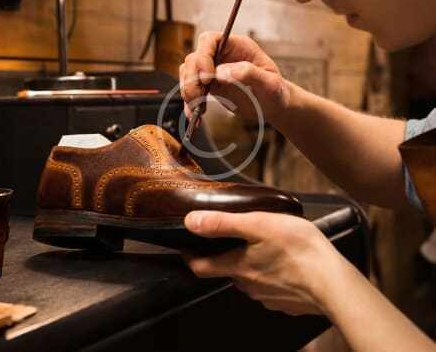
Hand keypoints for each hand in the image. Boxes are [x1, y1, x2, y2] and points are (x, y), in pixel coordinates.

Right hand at [179, 32, 288, 123]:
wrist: (273, 106)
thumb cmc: (275, 91)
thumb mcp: (269, 83)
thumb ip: (249, 73)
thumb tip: (222, 72)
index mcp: (236, 46)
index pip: (209, 40)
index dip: (203, 56)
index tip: (206, 77)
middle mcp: (221, 55)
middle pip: (194, 58)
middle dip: (192, 78)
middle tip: (198, 97)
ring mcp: (213, 70)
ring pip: (188, 74)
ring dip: (188, 91)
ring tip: (197, 109)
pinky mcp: (209, 86)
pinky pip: (192, 91)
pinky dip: (190, 104)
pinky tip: (194, 117)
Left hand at [183, 210, 344, 315]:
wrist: (334, 282)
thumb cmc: (299, 250)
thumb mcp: (258, 225)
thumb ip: (223, 223)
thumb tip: (191, 222)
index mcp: (238, 266)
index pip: (200, 267)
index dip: (190, 255)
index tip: (187, 246)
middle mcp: (248, 285)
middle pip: (226, 270)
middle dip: (226, 254)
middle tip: (235, 236)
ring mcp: (266, 296)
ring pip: (249, 278)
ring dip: (250, 263)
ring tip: (263, 246)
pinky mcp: (284, 300)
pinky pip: (269, 286)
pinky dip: (270, 274)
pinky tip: (283, 262)